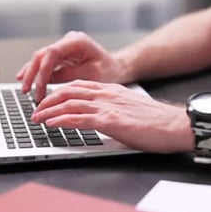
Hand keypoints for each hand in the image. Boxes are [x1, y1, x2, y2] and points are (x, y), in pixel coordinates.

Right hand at [16, 31, 127, 101]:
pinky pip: (45, 63)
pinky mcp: (62, 56)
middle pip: (42, 54)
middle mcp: (68, 41)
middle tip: (26, 90)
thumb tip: (46, 82)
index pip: (52, 53)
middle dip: (32, 73)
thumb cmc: (109, 70)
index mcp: (77, 41)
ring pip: (40, 58)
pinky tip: (26, 80)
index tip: (38, 86)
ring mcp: (64, 47)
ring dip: (31, 74)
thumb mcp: (91, 75)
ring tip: (24, 89)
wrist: (116, 67)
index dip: (42, 70)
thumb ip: (68, 76)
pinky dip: (36, 73)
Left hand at [30, 80, 193, 152]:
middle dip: (48, 101)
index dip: (59, 92)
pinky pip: (79, 118)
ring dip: (49, 111)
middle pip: (68, 91)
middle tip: (35, 110)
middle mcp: (107, 94)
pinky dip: (62, 120)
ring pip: (70, 104)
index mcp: (111, 90)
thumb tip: (101, 120)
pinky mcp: (111, 121)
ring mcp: (108, 106)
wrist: (175, 125)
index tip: (48, 101)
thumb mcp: (130, 109)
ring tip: (36, 118)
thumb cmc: (157, 121)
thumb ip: (113, 109)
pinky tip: (51, 124)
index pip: (78, 86)